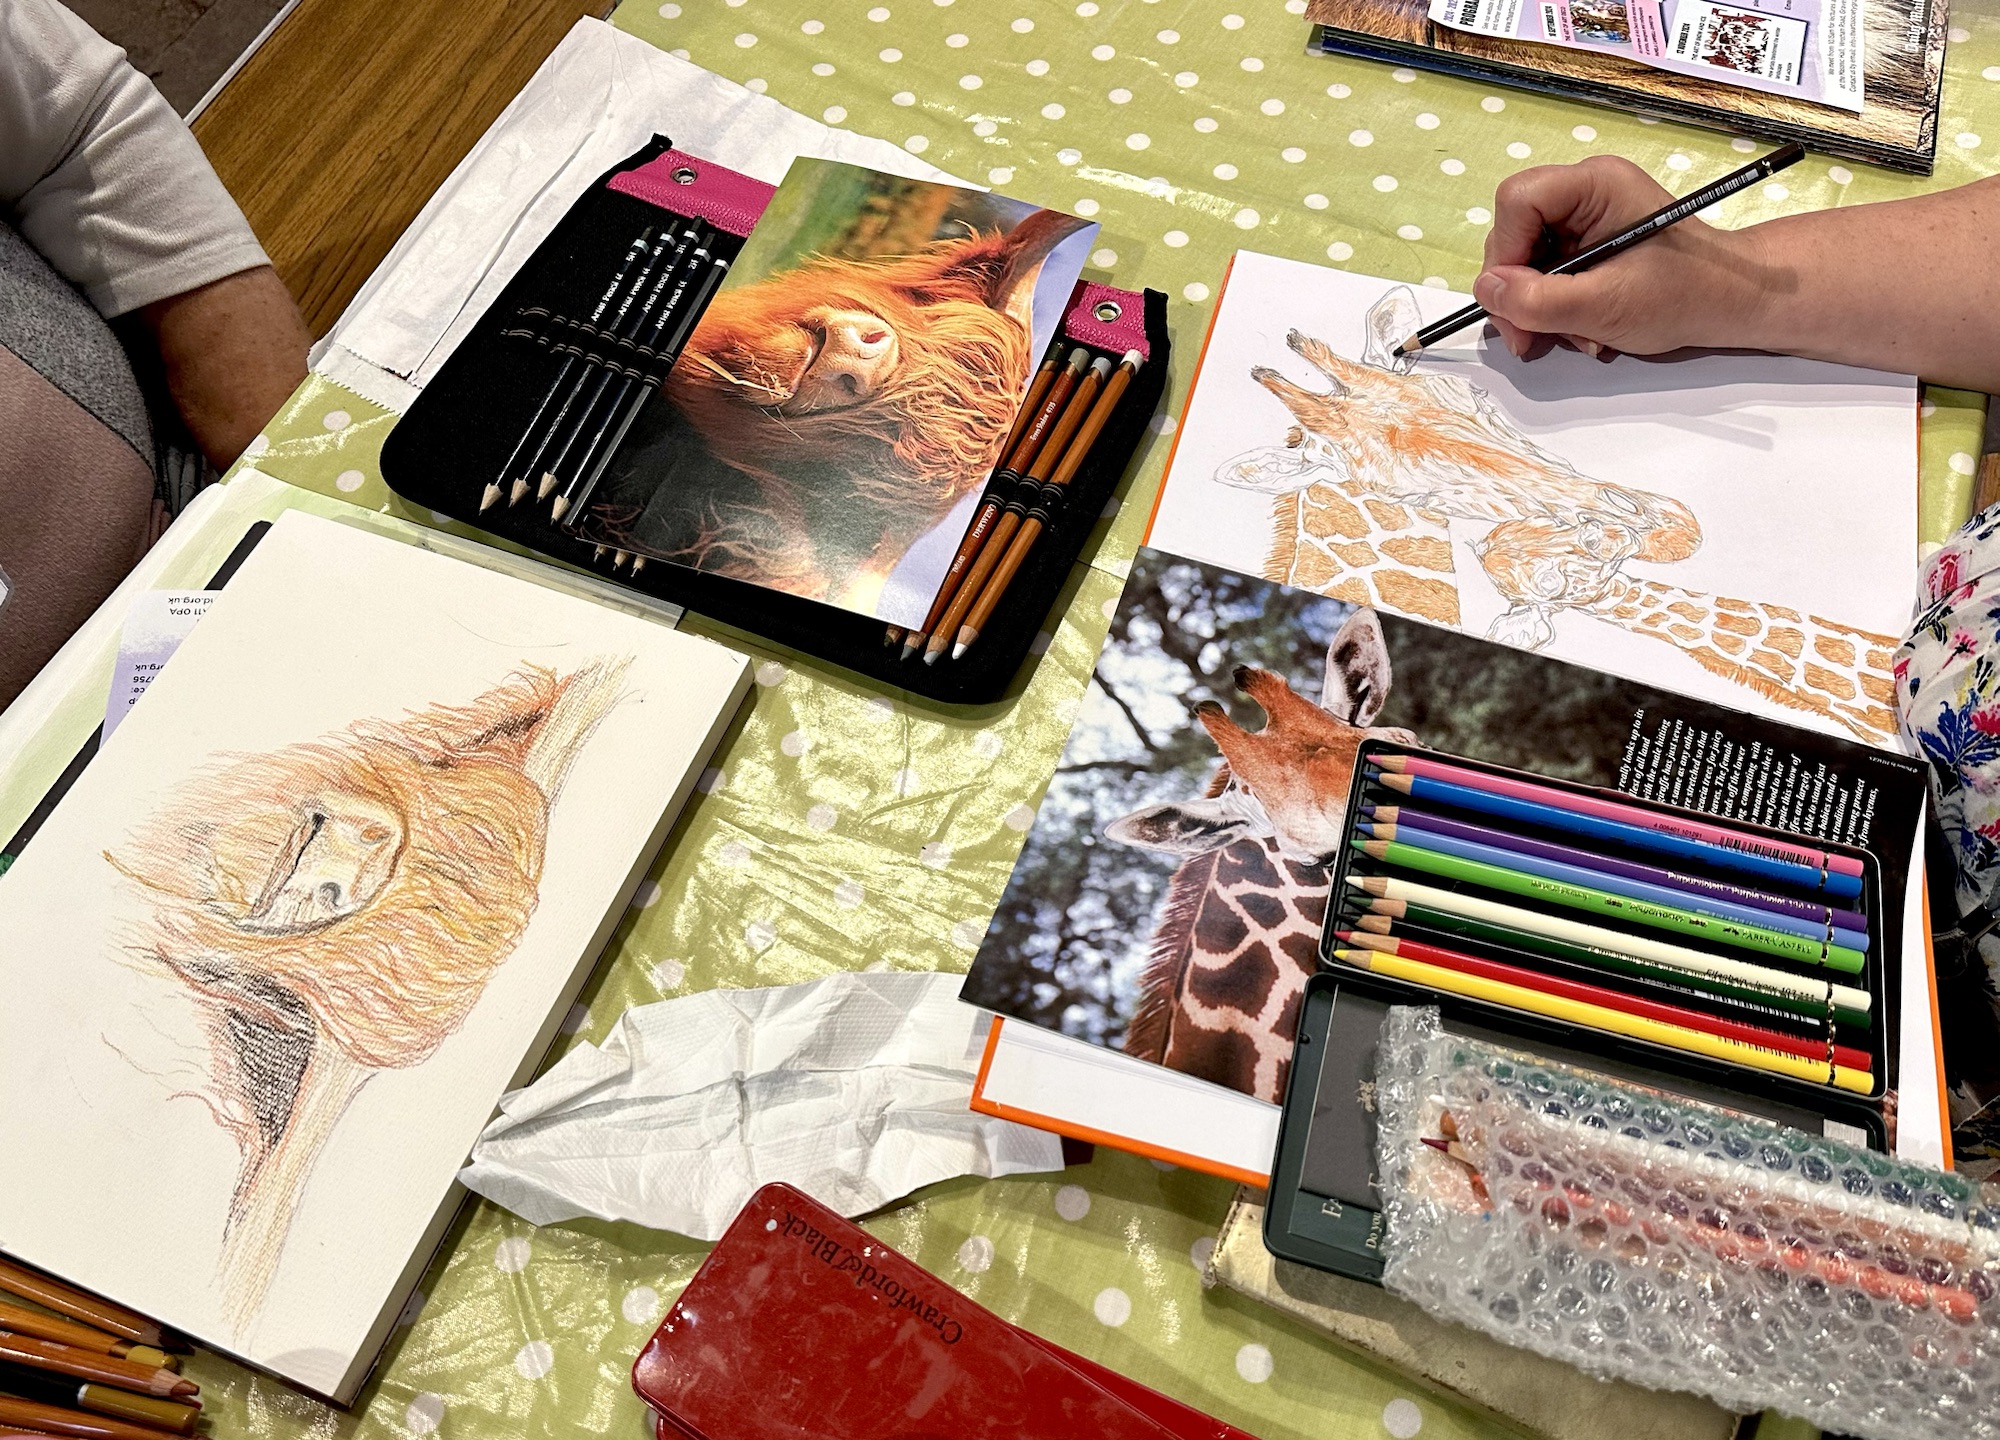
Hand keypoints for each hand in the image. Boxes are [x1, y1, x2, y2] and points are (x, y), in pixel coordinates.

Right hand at [1474, 156, 1771, 360]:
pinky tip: (1579, 327)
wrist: (1729, 303)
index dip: (1504, 252)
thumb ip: (1538, 300)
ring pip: (1523, 259)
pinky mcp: (1585, 243)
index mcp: (1596, 184)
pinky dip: (1551, 307)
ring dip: (1535, 306)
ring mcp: (1583, 218)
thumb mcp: (1605, 306)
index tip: (1515, 301)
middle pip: (1513, 232)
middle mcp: (1585, 192)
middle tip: (1529, 337)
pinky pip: (1544, 272)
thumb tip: (1485, 291)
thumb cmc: (1684, 295)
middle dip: (1517, 290)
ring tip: (1571, 335)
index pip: (1518, 200)